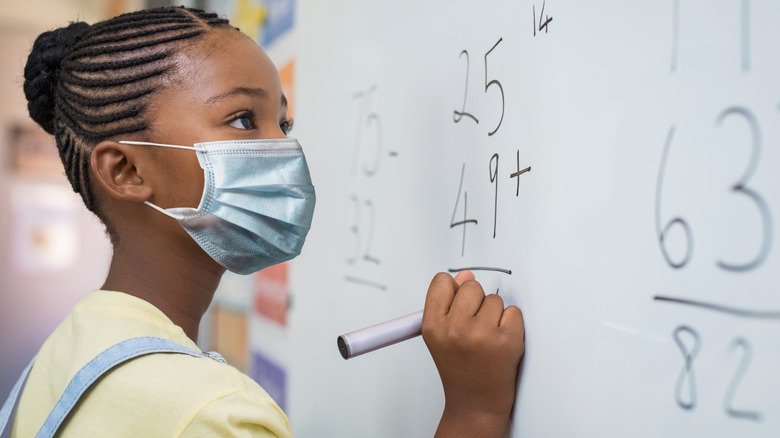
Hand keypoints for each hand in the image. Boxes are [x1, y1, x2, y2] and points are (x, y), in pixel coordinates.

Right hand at [422, 271, 524, 437]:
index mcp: (432, 326)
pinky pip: (514, 312)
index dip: (453, 290)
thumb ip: (449, 303)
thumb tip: (466, 275)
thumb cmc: (460, 369)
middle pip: (471, 286)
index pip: (442, 282)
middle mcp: (455, 329)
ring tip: (487, 338)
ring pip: (494, 299)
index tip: (458, 304)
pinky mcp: (507, 340)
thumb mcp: (441, 336)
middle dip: (476, 302)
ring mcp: (482, 335)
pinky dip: (511, 324)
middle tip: (474, 327)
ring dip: (495, 315)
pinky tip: (501, 342)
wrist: (476, 404)